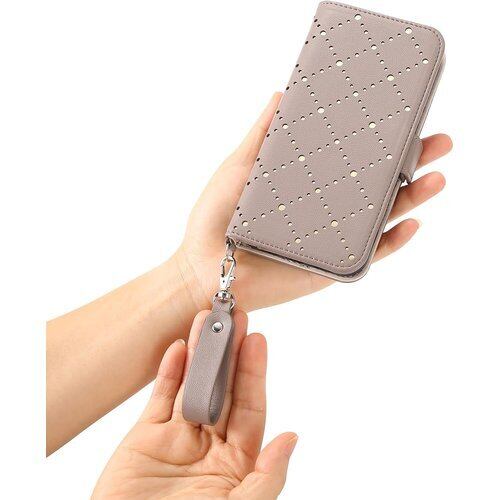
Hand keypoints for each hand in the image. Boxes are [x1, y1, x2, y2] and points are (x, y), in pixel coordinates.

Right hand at [92, 311, 296, 499]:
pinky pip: (160, 398)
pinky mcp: (146, 438)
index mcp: (236, 460)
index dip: (253, 373)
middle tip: (234, 317)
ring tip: (206, 319)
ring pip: (192, 385)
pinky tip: (179, 348)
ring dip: (200, 353)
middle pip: (223, 388)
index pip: (250, 407)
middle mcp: (209, 444)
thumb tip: (291, 438)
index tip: (256, 341)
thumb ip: (265, 475)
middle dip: (228, 353)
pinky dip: (168, 372)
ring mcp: (177, 438)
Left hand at [177, 92, 452, 310]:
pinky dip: (391, 242)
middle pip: (376, 186)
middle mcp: (324, 211)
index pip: (352, 160)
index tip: (405, 120)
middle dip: (411, 165)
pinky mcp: (330, 267)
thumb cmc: (214, 220)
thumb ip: (262, 134)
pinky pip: (368, 256)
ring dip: (412, 199)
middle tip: (437, 142)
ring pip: (381, 219)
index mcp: (307, 185)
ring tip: (435, 177)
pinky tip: (409, 223)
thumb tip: (282, 94)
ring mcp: (330, 239)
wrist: (203, 268)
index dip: (380, 142)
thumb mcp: (239, 167)